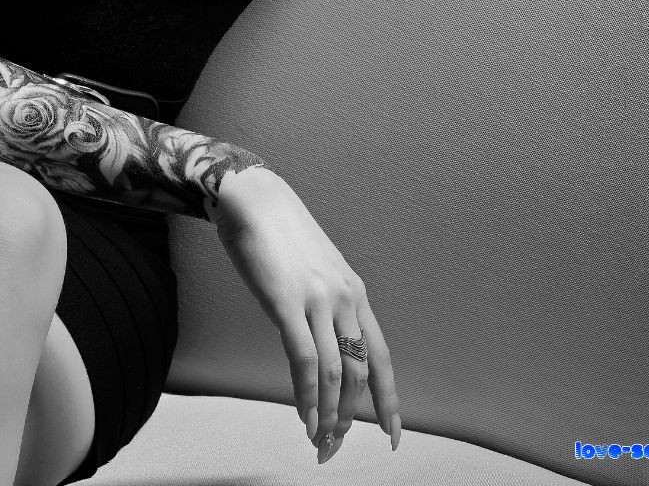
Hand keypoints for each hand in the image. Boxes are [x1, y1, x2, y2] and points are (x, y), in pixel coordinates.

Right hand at [213, 169, 401, 463]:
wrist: (255, 199)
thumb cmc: (282, 236)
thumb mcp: (317, 272)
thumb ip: (326, 307)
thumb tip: (325, 347)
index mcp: (354, 292)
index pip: (381, 357)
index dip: (389, 399)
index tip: (392, 434)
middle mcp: (344, 298)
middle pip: (359, 373)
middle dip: (350, 418)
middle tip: (335, 448)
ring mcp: (317, 299)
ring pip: (335, 373)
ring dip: (329, 415)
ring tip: (320, 443)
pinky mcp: (286, 301)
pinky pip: (304, 359)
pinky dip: (307, 395)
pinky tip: (305, 418)